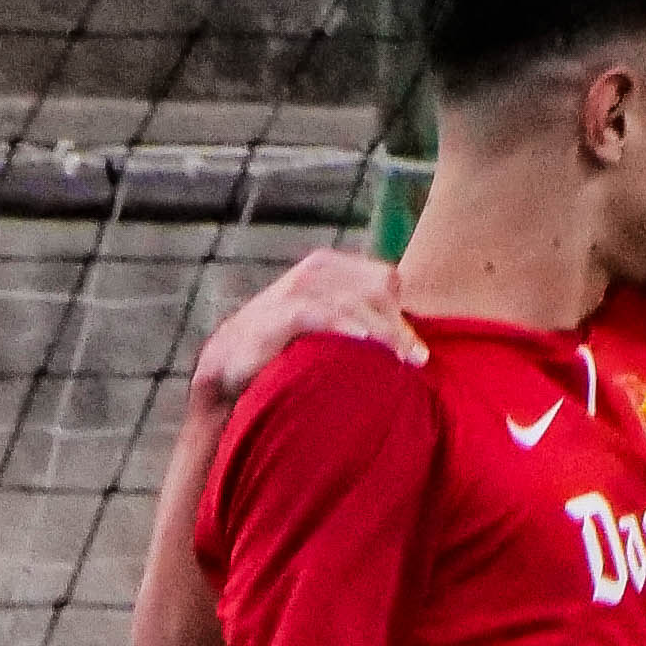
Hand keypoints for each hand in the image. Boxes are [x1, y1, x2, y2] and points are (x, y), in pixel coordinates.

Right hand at [192, 247, 422, 424]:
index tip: (417, 355)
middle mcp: (314, 272)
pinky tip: (366, 346)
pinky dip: (345, 327)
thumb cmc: (284, 358)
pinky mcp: (277, 313)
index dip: (403, 314)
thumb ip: (361, 329)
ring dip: (381, 331)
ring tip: (401, 361)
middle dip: (398, 326)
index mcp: (329, 271)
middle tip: (416, 363)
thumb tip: (413, 350)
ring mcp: (294, 289)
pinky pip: (319, 312)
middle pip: (375, 288)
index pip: (383, 280)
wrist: (227, 374)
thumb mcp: (328, 337)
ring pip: (353, 300)